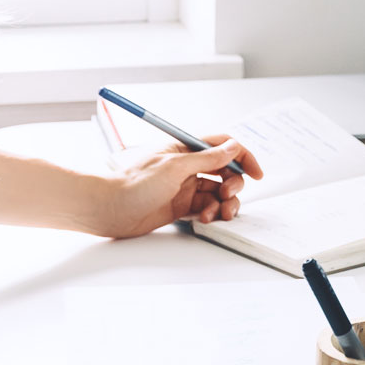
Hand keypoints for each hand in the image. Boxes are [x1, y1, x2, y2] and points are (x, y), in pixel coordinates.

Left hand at [93, 135, 260, 238]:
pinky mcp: (180, 207)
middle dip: (234, 184)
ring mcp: (184, 187)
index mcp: (185, 148)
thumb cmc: (133, 183)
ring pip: (217, 192)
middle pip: (224, 171)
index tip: (257, 172)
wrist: (108, 208)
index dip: (243, 156)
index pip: (222, 145)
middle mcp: (186, 165)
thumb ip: (208, 158)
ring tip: (219, 212)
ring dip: (225, 203)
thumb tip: (233, 147)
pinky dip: (211, 213)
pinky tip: (204, 219)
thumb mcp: (175, 166)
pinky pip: (206, 208)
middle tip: (228, 194)